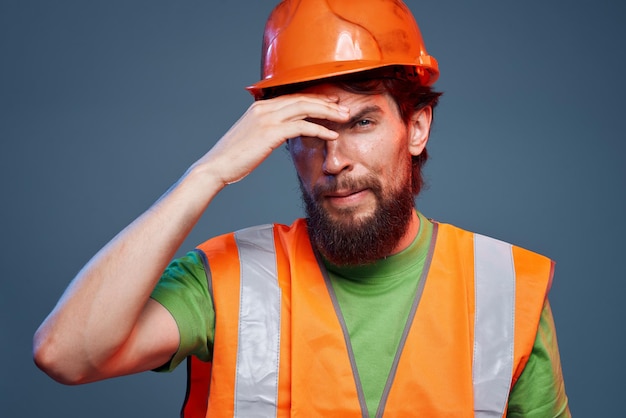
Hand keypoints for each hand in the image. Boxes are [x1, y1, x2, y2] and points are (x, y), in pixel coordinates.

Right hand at [193, 94, 349, 185]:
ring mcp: (267, 118)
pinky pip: (302, 126)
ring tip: (344, 118)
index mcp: (259, 107)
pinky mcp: (270, 132)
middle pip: (302, 98)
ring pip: (305, 108)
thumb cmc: (232, 157)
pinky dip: (320, 129)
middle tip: (344, 109)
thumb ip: (266, 130)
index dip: (314, 99)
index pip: (293, 97)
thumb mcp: (251, 138)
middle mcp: (264, 108)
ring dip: (328, 112)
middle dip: (326, 103)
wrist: (216, 167)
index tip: (331, 104)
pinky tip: (332, 134)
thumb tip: (282, 134)